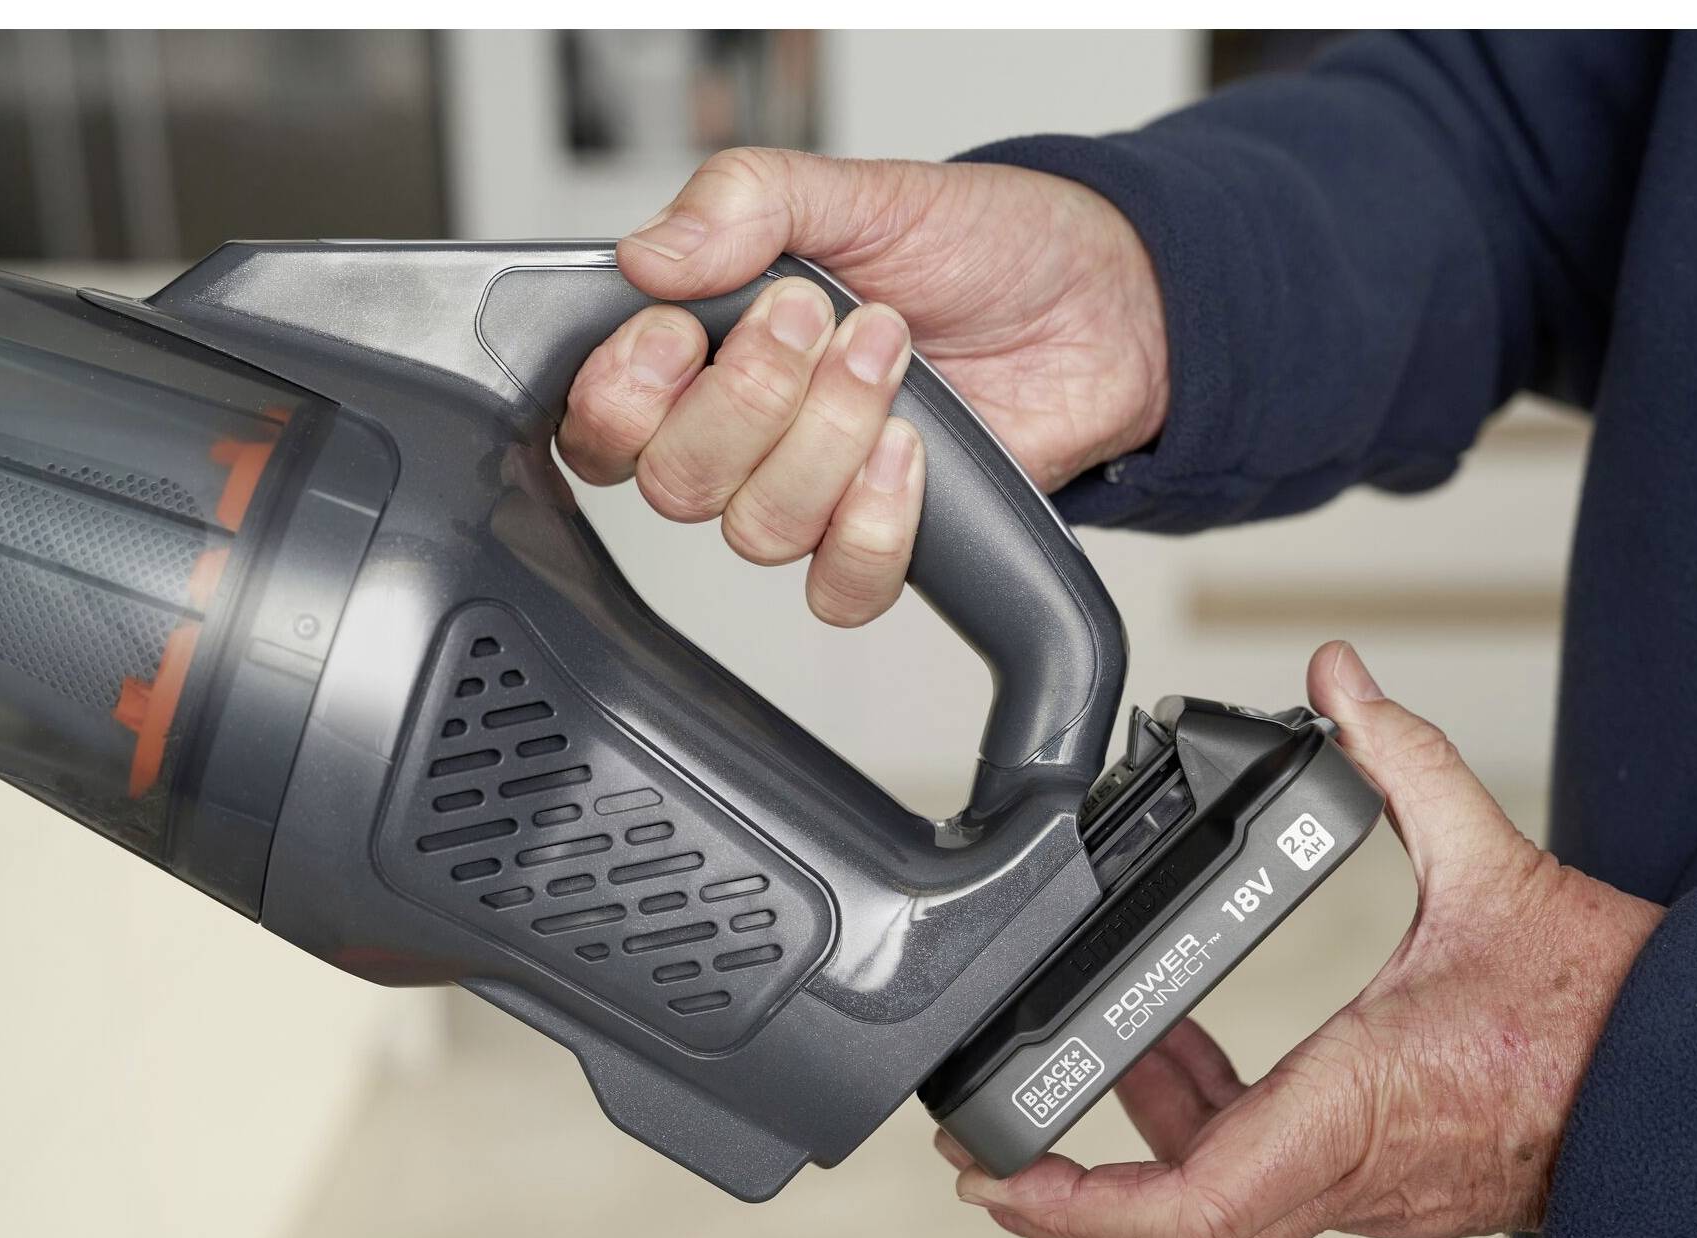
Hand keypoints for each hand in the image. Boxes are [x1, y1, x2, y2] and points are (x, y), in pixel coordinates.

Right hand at [558, 147, 1168, 624]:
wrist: (1094, 301)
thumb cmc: (975, 246)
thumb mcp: (855, 191)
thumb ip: (743, 201)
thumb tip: (648, 253)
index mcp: (705, 348)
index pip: (602, 418)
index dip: (622, 391)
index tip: (680, 329)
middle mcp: (743, 434)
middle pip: (673, 481)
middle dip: (752, 397)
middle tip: (822, 317)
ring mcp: (809, 494)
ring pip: (757, 530)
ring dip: (829, 439)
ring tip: (892, 354)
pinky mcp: (877, 542)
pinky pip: (838, 587)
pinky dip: (873, 524)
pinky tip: (911, 452)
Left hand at [935, 640, 1665, 1237]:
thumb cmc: (1609, 1005)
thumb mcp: (1496, 863)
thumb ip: (1405, 760)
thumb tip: (1340, 682)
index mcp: (1360, 1106)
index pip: (1193, 1203)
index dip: (1077, 1207)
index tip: (998, 1180)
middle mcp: (1352, 1172)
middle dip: (1065, 1209)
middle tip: (986, 1156)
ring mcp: (1367, 1190)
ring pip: (1213, 1218)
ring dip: (1131, 1158)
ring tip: (1080, 1068)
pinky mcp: (1381, 1180)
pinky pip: (1261, 1185)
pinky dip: (1196, 1135)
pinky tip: (1176, 1057)